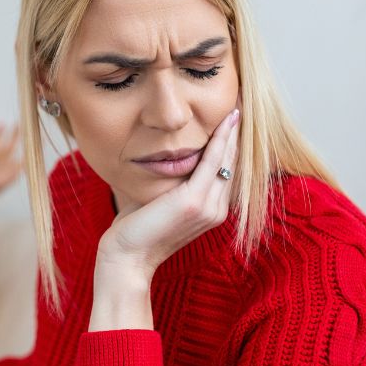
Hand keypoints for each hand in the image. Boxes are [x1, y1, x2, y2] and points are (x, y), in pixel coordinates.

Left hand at [89, 109, 240, 330]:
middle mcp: (217, 211)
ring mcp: (209, 207)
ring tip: (235, 110)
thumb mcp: (159, 200)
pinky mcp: (195, 201)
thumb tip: (166, 159)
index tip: (231, 123)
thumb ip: (170, 182)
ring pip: (227, 161)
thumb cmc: (136, 230)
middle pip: (232, 165)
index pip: (225, 173)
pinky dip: (221, 140)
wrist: (127, 257)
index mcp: (211, 212)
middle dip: (236, 137)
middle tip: (239, 109)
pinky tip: (226, 122)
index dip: (230, 147)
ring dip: (232, 134)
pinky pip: (213, 162)